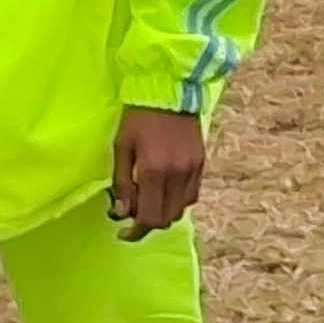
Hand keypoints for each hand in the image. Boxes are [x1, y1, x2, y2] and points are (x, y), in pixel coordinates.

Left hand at [109, 106, 204, 238]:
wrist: (169, 89)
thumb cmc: (139, 118)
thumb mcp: (122, 147)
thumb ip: (122, 182)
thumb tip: (122, 212)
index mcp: (153, 171)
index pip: (149, 217)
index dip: (136, 232)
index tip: (124, 233)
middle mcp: (176, 175)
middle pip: (167, 218)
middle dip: (149, 224)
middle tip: (134, 217)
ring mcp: (192, 169)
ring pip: (181, 209)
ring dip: (164, 213)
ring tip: (150, 202)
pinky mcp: (202, 163)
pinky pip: (192, 194)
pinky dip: (178, 200)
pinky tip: (166, 190)